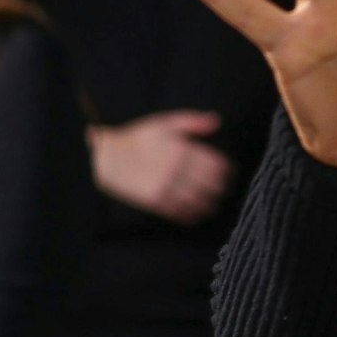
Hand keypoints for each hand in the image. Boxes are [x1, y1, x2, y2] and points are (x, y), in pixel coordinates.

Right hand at [90, 110, 231, 224]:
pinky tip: (198, 215)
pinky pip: (179, 212)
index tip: (230, 173)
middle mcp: (176, 170)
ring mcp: (165, 187)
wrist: (106, 157)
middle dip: (221, 188)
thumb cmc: (138, 137)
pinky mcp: (154, 201)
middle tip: (225, 189)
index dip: (226, 170)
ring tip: (215, 204)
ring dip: (210, 204)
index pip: (215, 164)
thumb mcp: (165, 123)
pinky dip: (192, 215)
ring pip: (198, 201)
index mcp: (182, 150)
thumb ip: (193, 121)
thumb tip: (217, 121)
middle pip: (210, 184)